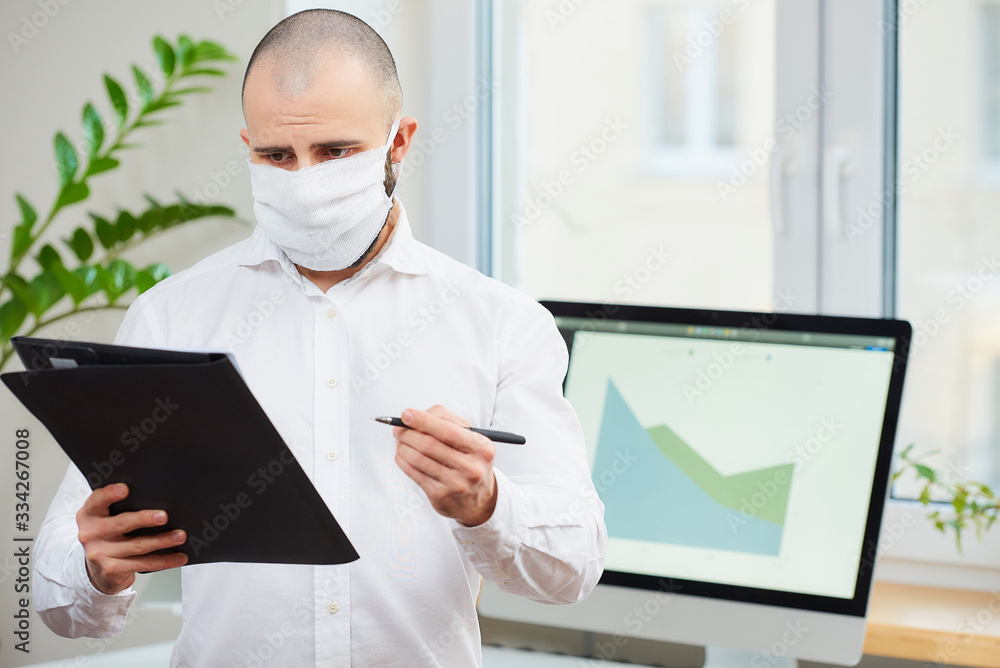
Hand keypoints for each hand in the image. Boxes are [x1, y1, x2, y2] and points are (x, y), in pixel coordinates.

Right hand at [76, 483, 187, 594]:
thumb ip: (122, 507)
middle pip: (122, 524)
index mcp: (89, 514)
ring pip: (137, 545)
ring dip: (162, 541)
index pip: (97, 500)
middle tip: (164, 516)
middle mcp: (90, 533)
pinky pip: (143, 564)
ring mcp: (99, 553)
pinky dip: (164, 560)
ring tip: (180, 536)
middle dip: (145, 519)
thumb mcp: (107, 518)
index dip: (110, 493)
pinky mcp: (111, 570)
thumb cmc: (110, 534)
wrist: (98, 569)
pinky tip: (179, 556)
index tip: (126, 488)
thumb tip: (159, 497)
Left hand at [393, 405, 497, 526]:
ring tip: (399, 441)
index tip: (406, 414)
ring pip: (418, 459)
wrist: (478, 498)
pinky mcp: (441, 496)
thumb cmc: (470, 460)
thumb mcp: (469, 436)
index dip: (423, 421)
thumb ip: (445, 419)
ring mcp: (456, 484)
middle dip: (408, 434)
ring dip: (403, 447)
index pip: (447, 430)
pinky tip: (402, 455)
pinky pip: (414, 474)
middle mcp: (471, 467)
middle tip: (398, 429)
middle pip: (429, 444)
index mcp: (481, 448)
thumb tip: (415, 416)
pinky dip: (403, 461)